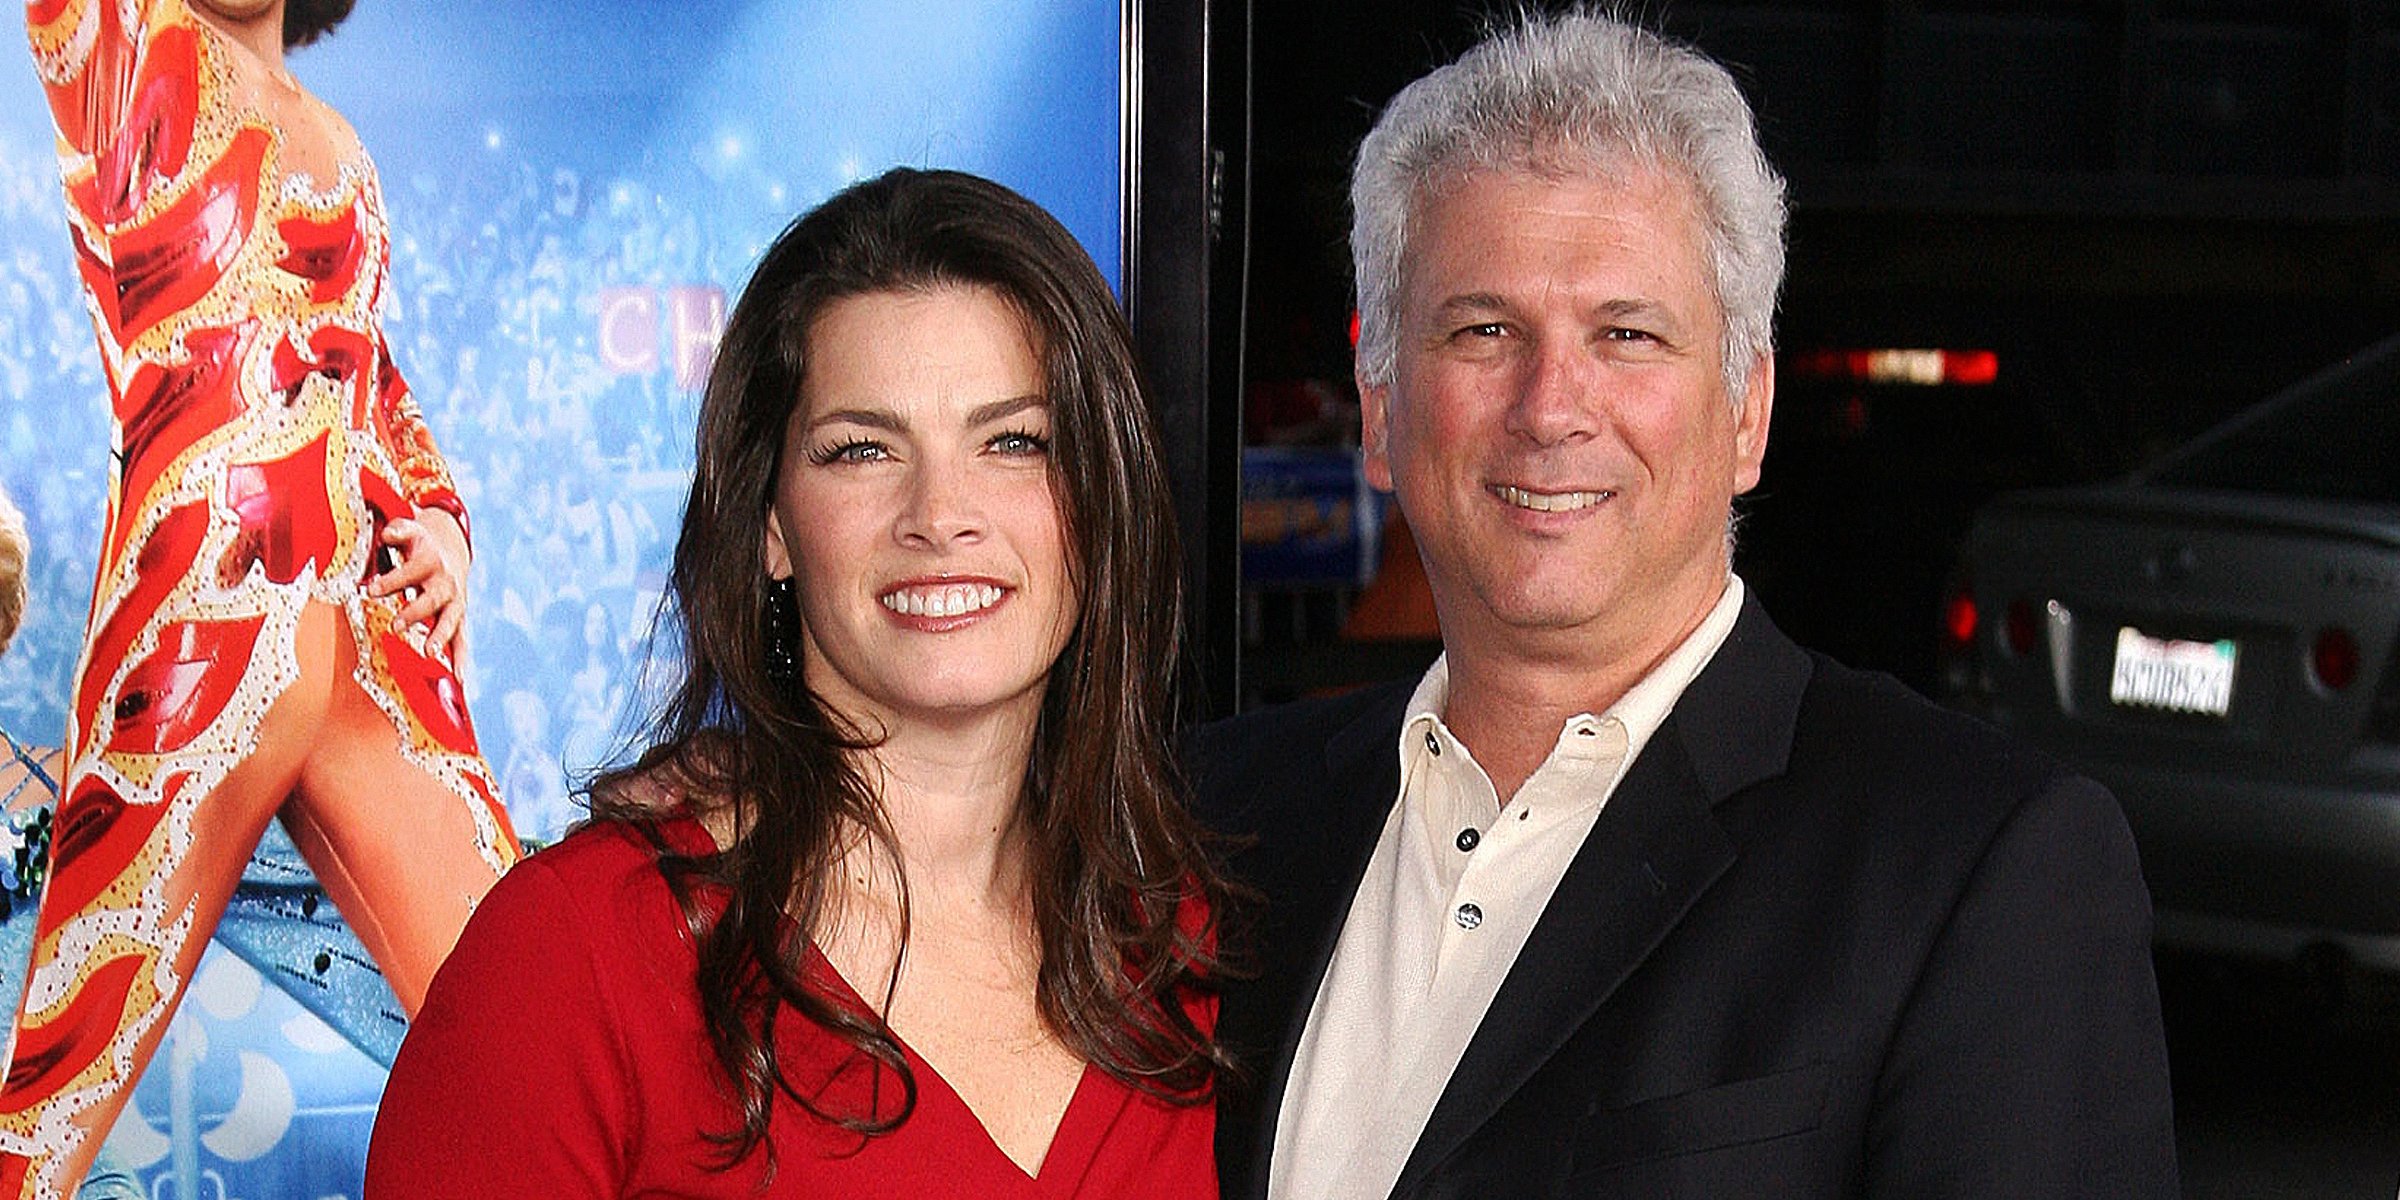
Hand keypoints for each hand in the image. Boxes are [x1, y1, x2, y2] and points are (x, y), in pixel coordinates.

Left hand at [370, 511, 471, 662]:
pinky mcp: (459, 616)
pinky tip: (460, 678)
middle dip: (415, 612)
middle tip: (396, 625)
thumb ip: (398, 531)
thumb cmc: (419, 543)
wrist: (451, 548)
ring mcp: (454, 601)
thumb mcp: (410, 530)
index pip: (410, 571)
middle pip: (432, 598)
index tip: (370, 590)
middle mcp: (445, 582)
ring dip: (439, 637)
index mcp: (430, 560)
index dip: (391, 580)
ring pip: (449, 620)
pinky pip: (462, 638)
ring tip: (429, 652)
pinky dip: (461, 658)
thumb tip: (387, 533)